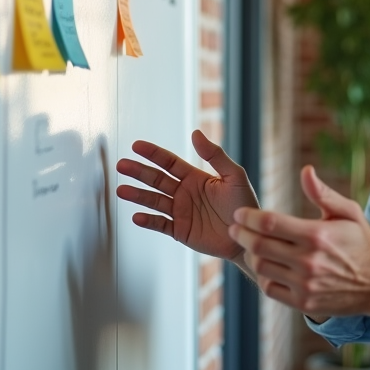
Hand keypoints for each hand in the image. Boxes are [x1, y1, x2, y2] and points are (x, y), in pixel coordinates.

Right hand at [116, 130, 257, 262]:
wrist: (248, 236)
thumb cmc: (245, 205)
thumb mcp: (234, 176)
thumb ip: (215, 155)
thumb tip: (196, 133)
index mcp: (195, 177)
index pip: (169, 162)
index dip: (153, 154)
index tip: (136, 146)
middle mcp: (184, 193)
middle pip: (156, 179)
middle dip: (139, 172)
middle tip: (121, 165)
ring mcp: (180, 212)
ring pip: (154, 201)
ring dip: (138, 195)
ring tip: (121, 190)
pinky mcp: (180, 231)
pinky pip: (160, 225)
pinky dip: (148, 221)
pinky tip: (136, 216)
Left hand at [230, 165, 369, 318]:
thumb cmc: (362, 243)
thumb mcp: (348, 212)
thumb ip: (322, 193)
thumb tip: (305, 170)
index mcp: (316, 235)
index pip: (269, 223)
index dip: (248, 217)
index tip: (239, 214)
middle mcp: (308, 261)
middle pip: (259, 245)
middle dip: (241, 234)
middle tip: (235, 228)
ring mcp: (305, 284)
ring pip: (261, 268)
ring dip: (250, 254)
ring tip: (250, 246)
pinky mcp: (304, 303)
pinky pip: (270, 289)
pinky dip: (263, 277)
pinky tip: (266, 266)